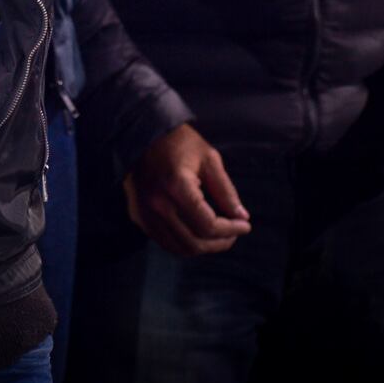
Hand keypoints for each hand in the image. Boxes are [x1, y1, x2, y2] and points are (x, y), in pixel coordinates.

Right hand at [124, 122, 251, 256]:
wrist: (143, 134)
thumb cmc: (179, 143)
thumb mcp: (209, 159)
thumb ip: (226, 191)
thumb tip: (242, 217)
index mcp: (176, 186)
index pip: (207, 225)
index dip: (231, 230)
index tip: (245, 225)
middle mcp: (157, 203)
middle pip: (194, 242)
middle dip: (221, 242)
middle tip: (234, 232)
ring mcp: (145, 212)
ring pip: (180, 247)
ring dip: (204, 247)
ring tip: (219, 235)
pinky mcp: (138, 216)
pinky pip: (166, 241)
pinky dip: (185, 243)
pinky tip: (197, 231)